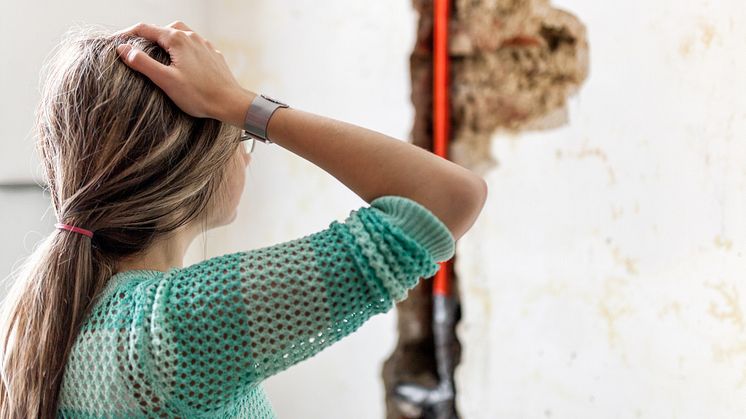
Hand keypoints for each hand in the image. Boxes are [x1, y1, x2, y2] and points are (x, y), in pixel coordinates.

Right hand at [113, 21, 246, 121]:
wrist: (231, 103)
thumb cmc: (199, 95)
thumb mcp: (166, 80)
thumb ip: (143, 63)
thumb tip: (123, 49)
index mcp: (178, 39)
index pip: (144, 29)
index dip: (126, 34)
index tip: (113, 42)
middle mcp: (192, 37)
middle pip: (163, 29)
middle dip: (146, 35)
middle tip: (134, 47)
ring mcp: (205, 45)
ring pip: (180, 34)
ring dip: (165, 39)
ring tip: (156, 51)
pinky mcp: (213, 54)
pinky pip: (193, 44)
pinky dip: (181, 47)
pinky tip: (180, 59)